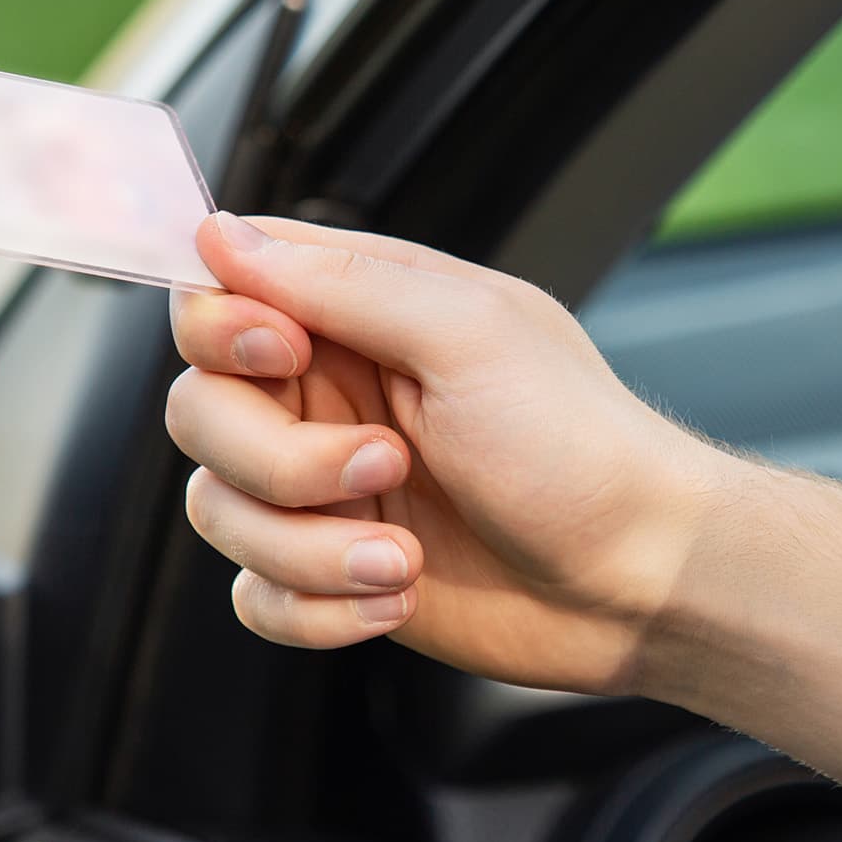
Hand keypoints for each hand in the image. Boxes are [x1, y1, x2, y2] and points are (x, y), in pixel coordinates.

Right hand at [167, 214, 729, 694]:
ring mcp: (327, 491)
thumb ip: (337, 283)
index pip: (217, 296)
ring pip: (219, 512)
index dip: (223, 329)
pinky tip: (393, 600)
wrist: (642, 582)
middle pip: (200, 412)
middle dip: (278, 460)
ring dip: (306, 550)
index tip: (285, 353)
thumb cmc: (579, 447)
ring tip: (401, 563)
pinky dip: (315, 609)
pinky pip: (254, 596)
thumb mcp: (466, 336)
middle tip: (385, 467)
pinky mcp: (333, 574)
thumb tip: (220, 232)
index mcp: (359, 317)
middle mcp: (330, 398)